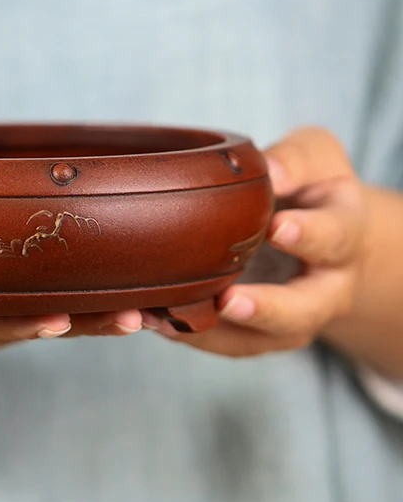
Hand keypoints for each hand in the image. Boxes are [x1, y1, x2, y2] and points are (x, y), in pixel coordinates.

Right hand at [0, 298, 143, 416]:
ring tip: (151, 310)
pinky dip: (83, 306)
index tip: (59, 320)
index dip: (20, 324)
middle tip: (135, 318)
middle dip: (84, 323)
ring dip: (97, 317)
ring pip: (48, 317)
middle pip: (34, 324)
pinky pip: (39, 308)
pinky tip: (126, 296)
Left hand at [141, 127, 369, 357]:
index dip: (308, 235)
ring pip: (260, 340)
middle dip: (266, 309)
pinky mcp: (257, 333)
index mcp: (343, 236)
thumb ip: (294, 161)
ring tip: (176, 321)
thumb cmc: (309, 188)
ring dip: (217, 333)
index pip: (334, 239)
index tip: (277, 227)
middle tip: (229, 300)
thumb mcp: (314, 158)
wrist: (317, 233)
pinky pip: (227, 343)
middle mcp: (325, 288)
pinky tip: (159, 322)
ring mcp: (291, 318)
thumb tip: (268, 171)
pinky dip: (193, 336)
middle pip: (303, 311)